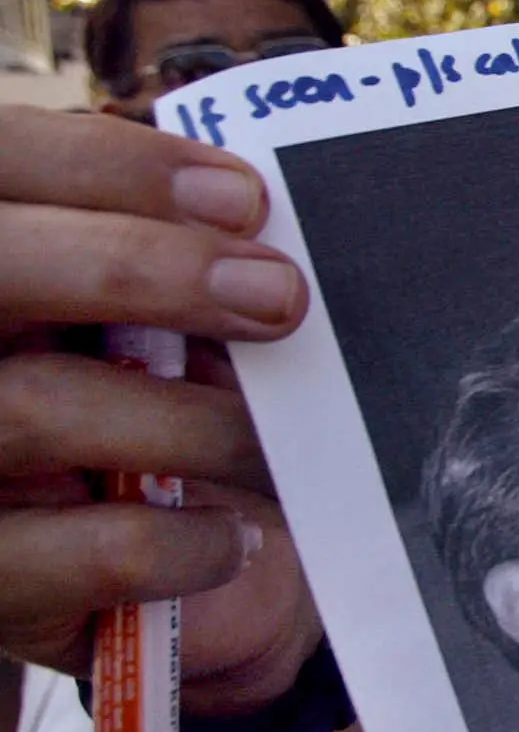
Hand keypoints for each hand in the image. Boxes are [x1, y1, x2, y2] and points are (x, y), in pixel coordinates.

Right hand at [0, 106, 320, 712]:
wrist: (144, 570)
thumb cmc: (147, 407)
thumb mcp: (145, 321)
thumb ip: (164, 262)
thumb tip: (254, 230)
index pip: (2, 161)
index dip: (111, 166)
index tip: (243, 199)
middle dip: (143, 268)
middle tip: (278, 297)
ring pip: (34, 407)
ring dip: (195, 421)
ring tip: (276, 446)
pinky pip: (83, 550)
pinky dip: (179, 540)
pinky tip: (231, 536)